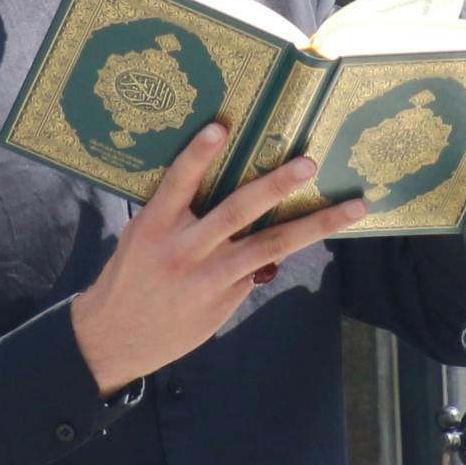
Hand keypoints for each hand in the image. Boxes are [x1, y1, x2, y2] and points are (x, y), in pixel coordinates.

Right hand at [69, 123, 371, 391]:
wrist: (113, 338)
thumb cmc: (130, 275)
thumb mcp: (140, 237)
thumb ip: (175, 213)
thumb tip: (224, 185)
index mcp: (155, 226)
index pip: (178, 182)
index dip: (199, 155)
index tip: (222, 126)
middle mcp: (183, 250)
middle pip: (237, 211)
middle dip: (276, 185)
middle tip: (309, 164)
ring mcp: (209, 278)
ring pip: (271, 245)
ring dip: (316, 225)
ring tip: (353, 207)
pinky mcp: (225, 299)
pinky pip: (259, 269)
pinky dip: (278, 252)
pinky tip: (307, 233)